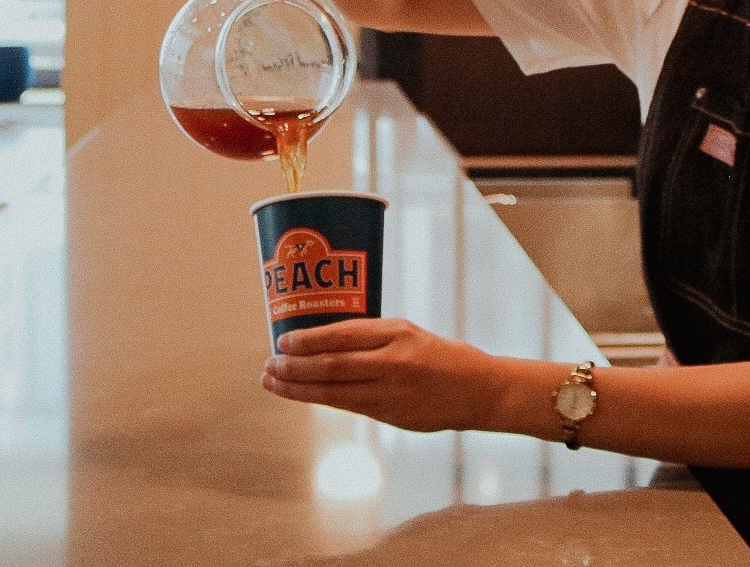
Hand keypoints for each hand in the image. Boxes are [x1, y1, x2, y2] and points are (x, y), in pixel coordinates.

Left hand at [261, 318, 505, 433]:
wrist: (480, 391)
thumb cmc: (444, 356)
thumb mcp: (411, 333)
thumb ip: (374, 338)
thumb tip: (325, 340)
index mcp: (399, 333)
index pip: (343, 335)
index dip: (308, 340)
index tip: (283, 340)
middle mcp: (393, 361)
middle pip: (332, 365)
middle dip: (294, 366)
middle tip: (269, 364)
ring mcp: (392, 392)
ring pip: (334, 390)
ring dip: (298, 387)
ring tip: (273, 382)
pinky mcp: (392, 415)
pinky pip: (347, 405)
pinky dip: (319, 399)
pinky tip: (300, 395)